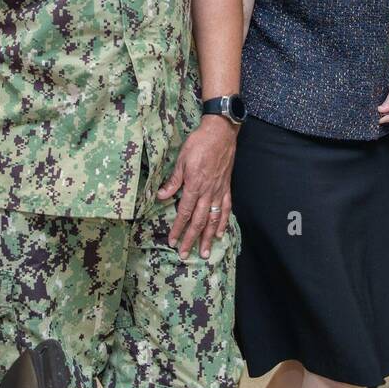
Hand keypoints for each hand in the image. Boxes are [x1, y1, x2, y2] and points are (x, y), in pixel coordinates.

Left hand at [158, 114, 237, 259]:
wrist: (220, 133)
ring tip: (206, 252)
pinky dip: (223, 222)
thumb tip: (162, 196)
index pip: (185, 212)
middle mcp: (208, 192)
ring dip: (209, 237)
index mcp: (195, 186)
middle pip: (199, 221)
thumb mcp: (181, 160)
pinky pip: (226, 208)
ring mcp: (219, 191)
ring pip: (214, 219)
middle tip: (186, 254)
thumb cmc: (199, 143)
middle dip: (191, 239)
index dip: (178, 228)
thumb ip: (174, 180)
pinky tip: (221, 232)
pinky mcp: (226, 187)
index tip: (173, 241)